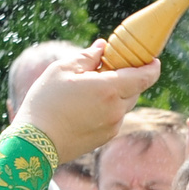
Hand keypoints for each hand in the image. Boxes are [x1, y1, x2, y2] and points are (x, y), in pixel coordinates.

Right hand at [15, 40, 157, 160]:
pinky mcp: (104, 138)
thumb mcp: (62, 70)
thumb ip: (87, 57)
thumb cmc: (46, 102)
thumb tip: (102, 47)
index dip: (152, 67)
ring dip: (116, 94)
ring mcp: (112, 126)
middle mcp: (116, 110)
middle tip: (110, 68)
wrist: (35, 142)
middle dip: (128, 77)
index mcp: (109, 89)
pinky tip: (84, 106)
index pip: (145, 77)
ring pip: (124, 105)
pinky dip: (107, 109)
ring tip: (91, 88)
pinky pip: (113, 118)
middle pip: (135, 89)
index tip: (152, 60)